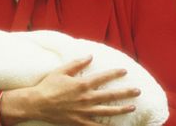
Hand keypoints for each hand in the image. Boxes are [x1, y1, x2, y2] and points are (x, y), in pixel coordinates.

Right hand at [0, 55, 140, 125]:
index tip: (124, 71)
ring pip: (107, 111)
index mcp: (82, 84)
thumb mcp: (61, 71)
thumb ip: (76, 63)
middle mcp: (86, 98)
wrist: (37, 104)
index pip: (103, 77)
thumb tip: (90, 56)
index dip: (115, 74)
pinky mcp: (80, 122)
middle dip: (125, 92)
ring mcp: (84, 112)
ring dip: (121, 109)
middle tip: (138, 91)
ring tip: (132, 107)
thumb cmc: (48, 86)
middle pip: (110, 95)